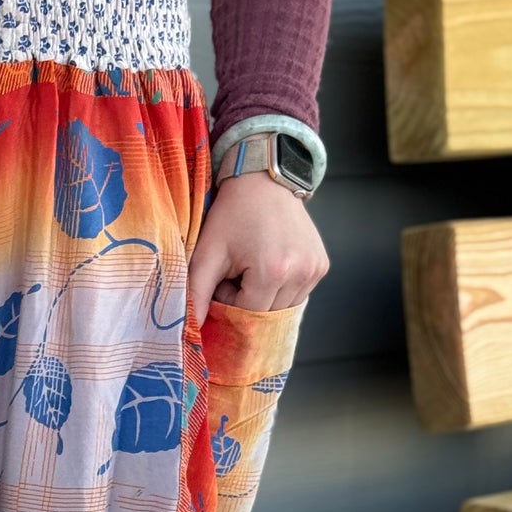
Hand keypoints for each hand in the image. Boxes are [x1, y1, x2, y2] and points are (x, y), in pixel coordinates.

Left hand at [187, 170, 328, 324]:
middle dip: (246, 301)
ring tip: (251, 267)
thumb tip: (190, 329)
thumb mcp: (208, 253)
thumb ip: (197, 293)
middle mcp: (301, 273)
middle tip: (235, 273)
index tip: (222, 278)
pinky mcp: (321, 266)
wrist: (263, 181)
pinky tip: (268, 264)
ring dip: (263, 297)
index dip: (229, 301)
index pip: (247, 314)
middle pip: (267, 314)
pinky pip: (296, 294)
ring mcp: (315, 270)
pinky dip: (279, 289)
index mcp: (273, 272)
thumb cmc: (233, 214)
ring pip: (283, 308)